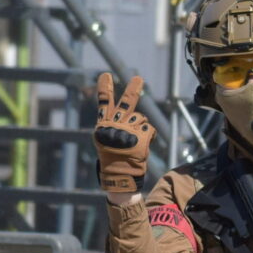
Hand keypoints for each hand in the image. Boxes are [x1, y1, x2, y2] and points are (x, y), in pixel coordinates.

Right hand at [94, 72, 153, 192]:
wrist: (119, 176)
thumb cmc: (114, 158)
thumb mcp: (109, 140)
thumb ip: (116, 124)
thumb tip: (133, 114)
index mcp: (104, 125)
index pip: (104, 104)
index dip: (105, 89)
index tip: (105, 75)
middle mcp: (114, 126)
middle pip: (126, 104)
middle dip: (133, 90)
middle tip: (139, 78)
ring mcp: (127, 131)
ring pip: (140, 117)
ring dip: (140, 126)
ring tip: (133, 141)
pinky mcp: (140, 137)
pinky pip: (149, 128)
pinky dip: (148, 136)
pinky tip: (141, 146)